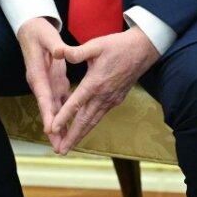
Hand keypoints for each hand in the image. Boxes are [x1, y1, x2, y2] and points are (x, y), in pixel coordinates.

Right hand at [16, 17, 71, 150]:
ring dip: (58, 126)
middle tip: (58, 147)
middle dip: (52, 128)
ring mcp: (46, 84)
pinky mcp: (53, 82)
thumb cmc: (39, 32)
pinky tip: (71, 128)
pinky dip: (64, 115)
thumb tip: (60, 52)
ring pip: (53, 109)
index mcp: (37, 73)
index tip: (49, 128)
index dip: (47, 112)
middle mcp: (40, 82)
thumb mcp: (47, 35)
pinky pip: (60, 102)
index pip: (43, 95)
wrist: (32, 29)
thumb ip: (55, 45)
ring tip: (64, 145)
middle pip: (47, 108)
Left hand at [48, 27, 159, 154]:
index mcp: (95, 82)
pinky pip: (100, 116)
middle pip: (85, 120)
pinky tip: (83, 129)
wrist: (143, 51)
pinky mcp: (116, 100)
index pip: (76, 103)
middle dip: (72, 137)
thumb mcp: (96, 45)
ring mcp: (111, 100)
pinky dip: (90, 125)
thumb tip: (58, 52)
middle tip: (59, 150)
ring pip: (93, 121)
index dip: (63, 117)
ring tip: (68, 146)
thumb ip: (76, 52)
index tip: (53, 128)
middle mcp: (103, 95)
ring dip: (80, 135)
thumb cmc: (118, 46)